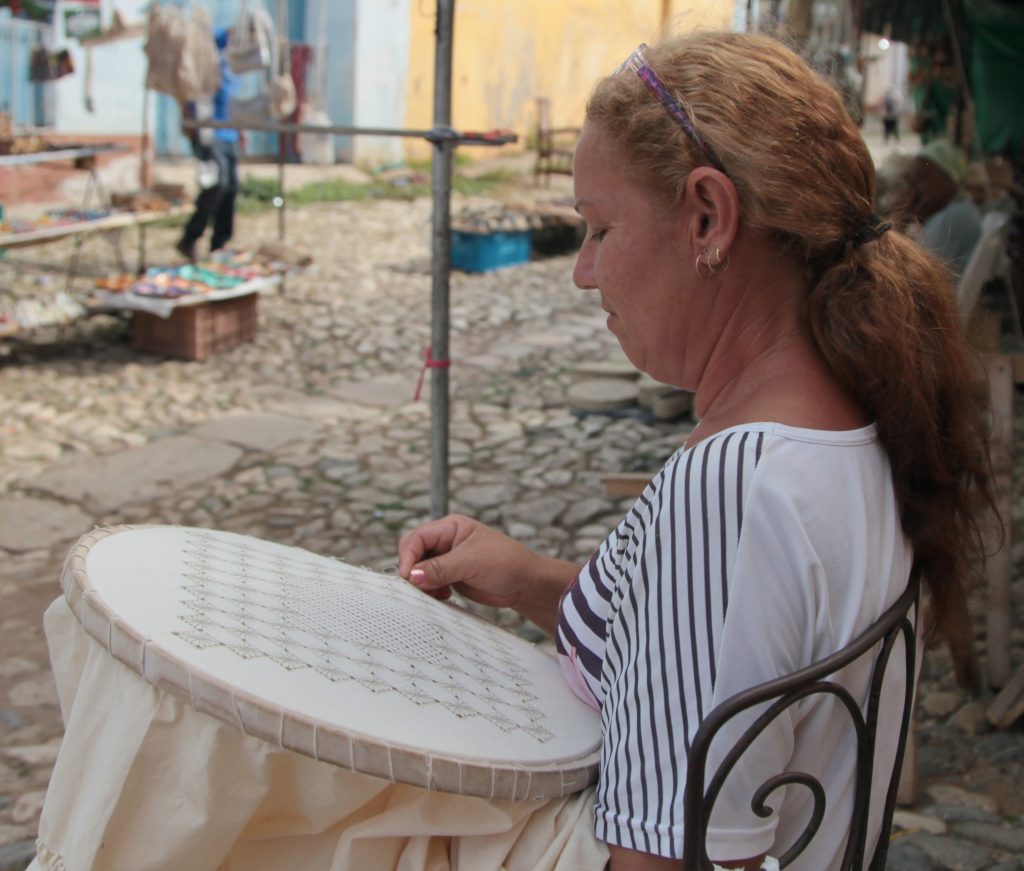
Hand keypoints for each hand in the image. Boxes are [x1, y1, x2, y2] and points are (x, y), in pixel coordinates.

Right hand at [397, 514, 579, 633]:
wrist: (526, 584)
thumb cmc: (506, 563)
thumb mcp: (471, 562)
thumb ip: (440, 568)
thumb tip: (411, 576)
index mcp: (450, 528)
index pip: (417, 538)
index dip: (408, 556)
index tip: (407, 576)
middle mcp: (446, 542)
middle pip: (414, 553)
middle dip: (412, 570)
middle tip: (418, 588)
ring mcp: (447, 560)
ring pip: (419, 570)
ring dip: (421, 584)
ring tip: (436, 594)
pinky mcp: (451, 577)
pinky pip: (429, 583)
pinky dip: (430, 591)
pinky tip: (444, 596)